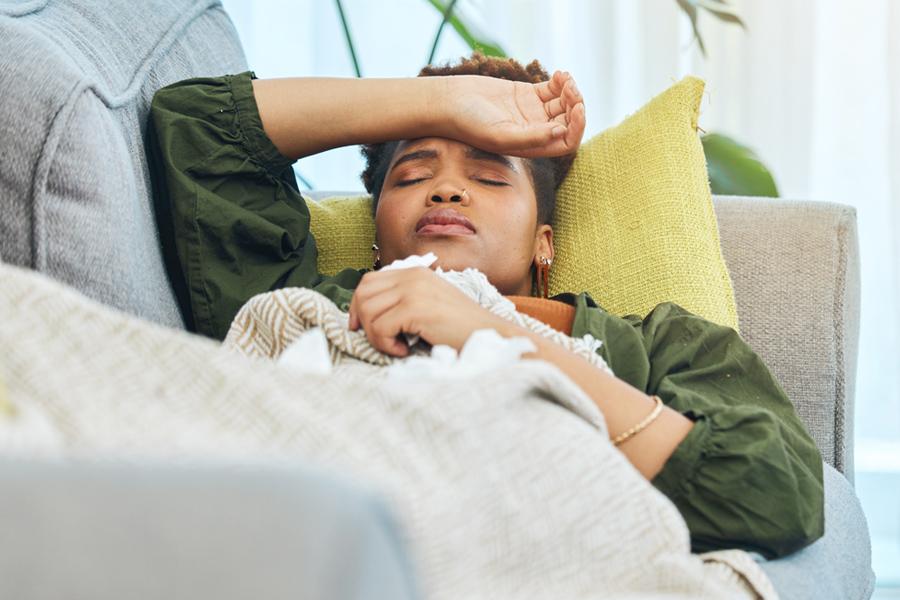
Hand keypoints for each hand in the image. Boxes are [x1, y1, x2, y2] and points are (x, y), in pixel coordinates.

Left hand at [347, 267, 509, 356]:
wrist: (489, 336)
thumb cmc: (460, 328)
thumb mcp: (429, 304)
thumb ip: (403, 300)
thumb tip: (367, 313)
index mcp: (415, 272)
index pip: (369, 281)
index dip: (358, 305)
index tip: (361, 327)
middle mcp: (412, 276)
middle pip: (363, 293)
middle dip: (364, 321)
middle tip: (380, 340)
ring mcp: (413, 290)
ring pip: (368, 312)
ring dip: (376, 336)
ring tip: (397, 346)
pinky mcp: (415, 308)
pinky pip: (380, 328)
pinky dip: (386, 345)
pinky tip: (404, 350)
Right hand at [437, 70, 585, 157]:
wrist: (449, 103)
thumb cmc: (469, 124)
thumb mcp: (500, 135)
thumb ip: (531, 138)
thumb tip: (560, 132)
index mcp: (531, 147)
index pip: (566, 143)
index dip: (577, 127)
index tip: (577, 108)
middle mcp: (534, 132)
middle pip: (568, 122)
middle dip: (576, 105)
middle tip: (571, 89)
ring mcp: (532, 112)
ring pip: (563, 104)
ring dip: (570, 91)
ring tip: (564, 79)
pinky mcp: (527, 94)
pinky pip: (553, 90)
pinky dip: (561, 82)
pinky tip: (560, 75)